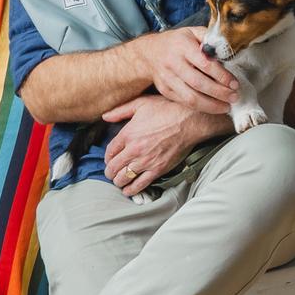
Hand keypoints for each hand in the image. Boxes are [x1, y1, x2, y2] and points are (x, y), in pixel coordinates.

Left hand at [102, 96, 228, 197]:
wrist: (190, 121)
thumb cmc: (167, 109)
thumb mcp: (141, 103)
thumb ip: (120, 111)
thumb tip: (105, 117)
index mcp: (128, 134)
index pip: (110, 151)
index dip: (107, 158)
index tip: (109, 160)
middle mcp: (134, 149)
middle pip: (114, 167)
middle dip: (110, 172)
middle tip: (110, 173)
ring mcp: (146, 161)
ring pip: (124, 177)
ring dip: (118, 181)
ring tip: (118, 181)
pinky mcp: (158, 169)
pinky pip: (140, 184)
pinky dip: (131, 190)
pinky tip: (127, 191)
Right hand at [134, 29, 238, 114]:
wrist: (150, 53)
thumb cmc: (177, 42)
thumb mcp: (192, 32)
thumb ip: (210, 38)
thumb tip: (228, 48)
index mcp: (182, 46)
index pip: (205, 64)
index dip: (222, 76)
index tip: (235, 83)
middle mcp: (173, 63)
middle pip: (199, 83)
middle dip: (219, 93)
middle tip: (234, 97)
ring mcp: (168, 79)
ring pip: (191, 97)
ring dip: (211, 105)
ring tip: (226, 106)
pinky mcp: (166, 91)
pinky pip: (184, 102)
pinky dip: (201, 107)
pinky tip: (213, 107)